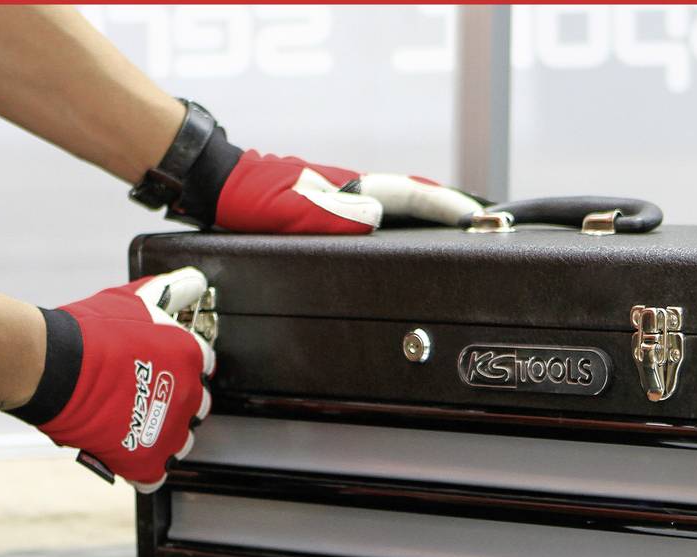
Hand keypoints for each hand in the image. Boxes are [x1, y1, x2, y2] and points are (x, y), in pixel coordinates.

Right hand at [8, 268, 213, 492]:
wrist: (55, 367)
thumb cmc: (89, 332)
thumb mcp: (136, 300)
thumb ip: (172, 291)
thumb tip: (194, 280)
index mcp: (192, 356)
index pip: (204, 364)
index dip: (182, 365)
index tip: (163, 366)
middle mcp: (190, 395)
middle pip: (197, 404)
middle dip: (175, 399)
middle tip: (142, 393)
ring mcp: (170, 431)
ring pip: (180, 440)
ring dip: (162, 434)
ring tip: (131, 422)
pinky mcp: (146, 461)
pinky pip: (155, 474)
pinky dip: (142, 468)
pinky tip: (124, 451)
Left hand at [162, 106, 484, 233]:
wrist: (216, 185)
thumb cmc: (247, 198)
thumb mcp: (289, 211)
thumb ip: (333, 214)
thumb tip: (377, 218)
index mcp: (347, 188)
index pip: (409, 195)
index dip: (445, 207)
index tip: (476, 216)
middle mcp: (349, 188)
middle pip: (410, 196)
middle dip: (447, 207)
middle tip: (480, 220)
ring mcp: (339, 195)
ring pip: (395, 203)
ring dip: (427, 213)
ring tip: (454, 226)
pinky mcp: (328, 206)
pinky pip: (376, 212)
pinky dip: (400, 218)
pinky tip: (399, 231)